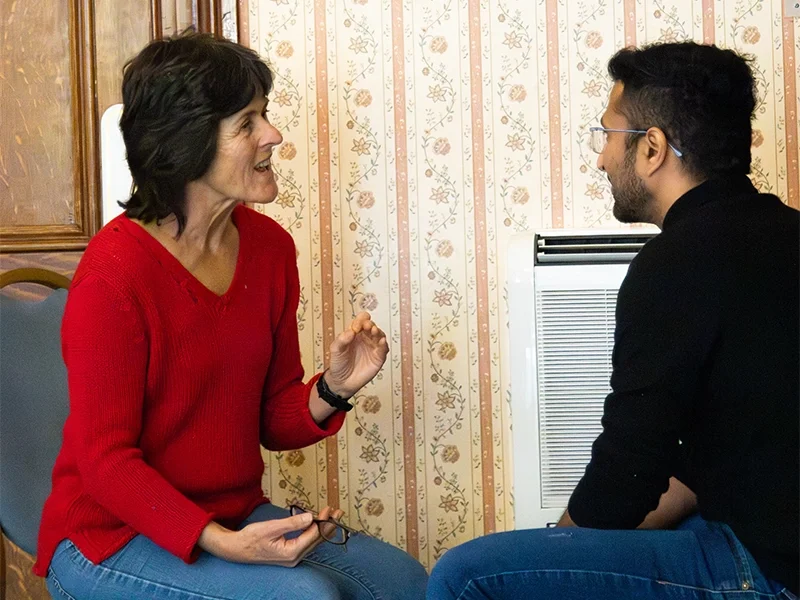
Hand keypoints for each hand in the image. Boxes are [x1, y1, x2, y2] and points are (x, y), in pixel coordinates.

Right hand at [198, 506, 341, 565]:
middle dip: (328, 525)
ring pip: (312, 541)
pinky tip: (315, 523)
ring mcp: (292, 557)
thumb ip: (292, 523)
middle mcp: (294, 557)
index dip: (324, 521)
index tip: (330, 509)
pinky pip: (306, 542)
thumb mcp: (271, 527)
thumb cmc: (250, 538)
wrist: (236, 549)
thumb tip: (310, 517)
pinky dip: (313, 531)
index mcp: (292, 552)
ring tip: (330, 515)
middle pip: (317, 540)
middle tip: (338, 511)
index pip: (314, 535)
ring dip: (322, 527)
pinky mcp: (289, 554)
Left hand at [327, 312, 388, 397]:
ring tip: (374, 331)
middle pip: (371, 326)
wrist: (342, 382)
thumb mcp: (335, 350)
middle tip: (367, 326)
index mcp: (355, 333)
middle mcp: (365, 339)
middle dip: (370, 324)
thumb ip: (341, 340)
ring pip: (379, 335)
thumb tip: (350, 331)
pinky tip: (381, 341)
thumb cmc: (339, 364)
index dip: (360, 320)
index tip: (356, 325)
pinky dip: (384, 344)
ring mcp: (372, 347)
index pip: (360, 321)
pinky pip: (383, 349)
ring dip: (378, 332)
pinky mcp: (378, 357)